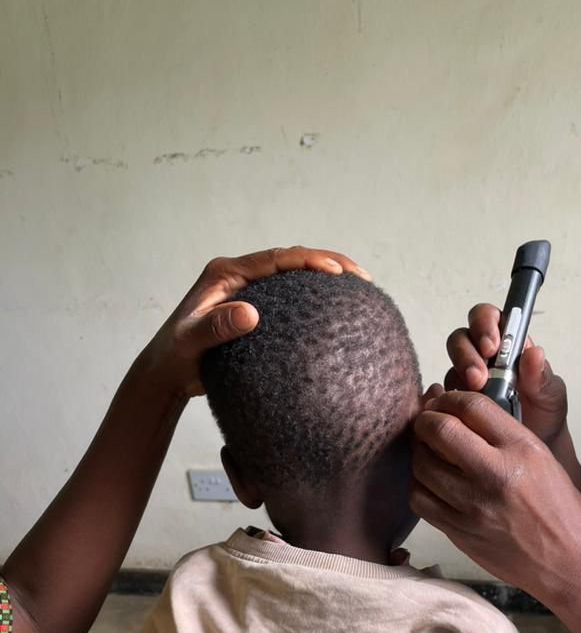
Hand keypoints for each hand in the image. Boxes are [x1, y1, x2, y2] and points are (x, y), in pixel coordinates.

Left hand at [135, 247, 370, 398]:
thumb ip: (216, 327)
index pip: (275, 259)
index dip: (308, 261)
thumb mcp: (191, 342)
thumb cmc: (176, 358)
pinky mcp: (254, 309)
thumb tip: (251, 313)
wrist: (167, 373)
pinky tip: (336, 310)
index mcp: (225, 274)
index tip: (337, 271)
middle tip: (361, 276)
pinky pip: (290, 297)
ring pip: (293, 276)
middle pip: (290, 259)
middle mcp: (238, 276)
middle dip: (328, 262)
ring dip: (325, 277)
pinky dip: (314, 297)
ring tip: (359, 287)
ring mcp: (248, 292)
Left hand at [410, 391, 580, 603]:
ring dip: (419, 452)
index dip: (449, 398)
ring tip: (429, 452)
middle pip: (439, 431)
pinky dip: (419, 484)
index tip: (444, 402)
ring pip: (421, 465)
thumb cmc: (559, 507)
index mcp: (522, 449)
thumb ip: (501, 432)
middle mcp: (495, 475)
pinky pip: (420, 499)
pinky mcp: (459, 532)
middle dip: (426, 420)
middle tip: (427, 423)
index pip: (471, 406)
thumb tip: (455, 410)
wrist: (568, 563)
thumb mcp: (542, 457)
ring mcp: (473, 507)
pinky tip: (431, 482)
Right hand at [446, 303, 568, 442]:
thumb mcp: (551, 397)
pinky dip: (442, 397)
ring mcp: (465, 381)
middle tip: (480, 376)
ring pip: (449, 365)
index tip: (492, 346)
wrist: (531, 452)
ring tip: (474, 392)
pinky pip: (439, 394)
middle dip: (467, 353)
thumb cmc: (543, 418)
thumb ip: (542, 377)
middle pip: (461, 338)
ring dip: (457, 374)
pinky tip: (454, 408)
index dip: (485, 325)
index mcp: (507, 347)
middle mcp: (482, 359)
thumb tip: (534, 353)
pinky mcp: (452, 403)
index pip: (489, 319)